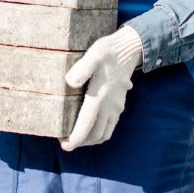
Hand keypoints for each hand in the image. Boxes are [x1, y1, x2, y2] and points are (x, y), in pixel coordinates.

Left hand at [60, 25, 142, 150]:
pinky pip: (111, 125)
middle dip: (81, 142)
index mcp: (99, 98)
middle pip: (95, 136)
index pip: (85, 128)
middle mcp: (109, 107)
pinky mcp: (120, 103)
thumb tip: (69, 82)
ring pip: (105, 133)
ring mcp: (117, 106)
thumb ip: (82, 68)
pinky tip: (92, 124)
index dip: (74, 140)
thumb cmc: (108, 51)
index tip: (64, 145)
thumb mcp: (93, 55)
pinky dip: (101, 131)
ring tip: (78, 136)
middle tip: (66, 140)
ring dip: (91, 139)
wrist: (129, 48)